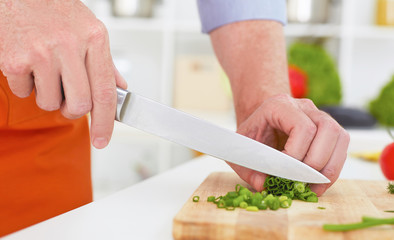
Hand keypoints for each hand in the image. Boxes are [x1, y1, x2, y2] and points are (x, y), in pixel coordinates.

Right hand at [0, 0, 126, 147]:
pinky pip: (25, 93)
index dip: (106, 122)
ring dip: (49, 96)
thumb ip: (105, 63)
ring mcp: (41, 53)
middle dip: (73, 110)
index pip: (105, 92)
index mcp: (94, 39)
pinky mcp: (15, 59)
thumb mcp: (90, 31)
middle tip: (68, 97)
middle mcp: (69, 46)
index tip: (103, 140)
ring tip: (47, 72)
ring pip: (50, 104)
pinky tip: (29, 64)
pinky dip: (27, 85)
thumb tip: (119, 89)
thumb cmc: (57, 11)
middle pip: (79, 106)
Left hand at [228, 94, 349, 195]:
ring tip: (313, 187)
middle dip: (315, 161)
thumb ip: (248, 167)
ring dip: (330, 166)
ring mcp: (320, 116)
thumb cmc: (252, 134)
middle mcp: (305, 107)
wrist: (261, 123)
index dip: (296, 153)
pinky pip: (341, 148)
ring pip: (340, 137)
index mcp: (280, 105)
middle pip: (327, 128)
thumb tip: (263, 185)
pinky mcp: (329, 131)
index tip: (283, 171)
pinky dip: (333, 169)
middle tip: (300, 181)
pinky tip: (318, 183)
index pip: (302, 127)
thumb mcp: (242, 149)